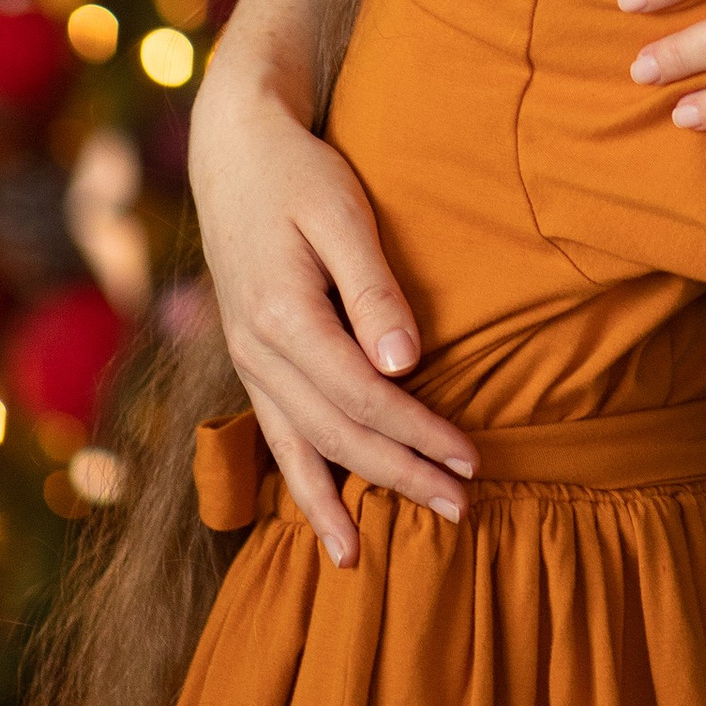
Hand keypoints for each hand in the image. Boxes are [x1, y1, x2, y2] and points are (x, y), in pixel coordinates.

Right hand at [187, 46, 477, 564]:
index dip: (419, 433)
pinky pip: (277, 438)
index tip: (473, 458)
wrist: (232, 150)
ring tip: (379, 554)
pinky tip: (330, 528)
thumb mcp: (341, 213)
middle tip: (464, 510)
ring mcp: (247, 362)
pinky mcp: (251, 362)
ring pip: (302, 448)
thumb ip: (372, 289)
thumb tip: (406, 364)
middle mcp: (256, 351)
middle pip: (337, 434)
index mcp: (282, 315)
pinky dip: (303, 487)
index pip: (363, 396)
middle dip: (401, 476)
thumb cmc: (298, 172)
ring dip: (349, 498)